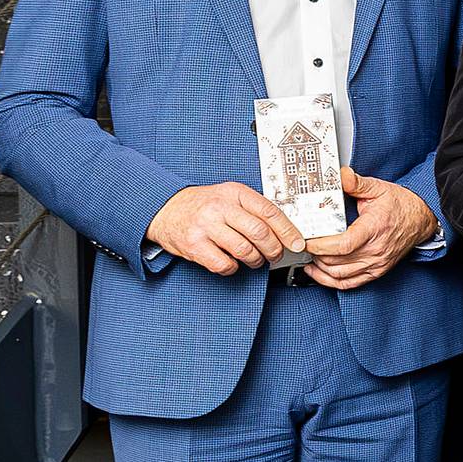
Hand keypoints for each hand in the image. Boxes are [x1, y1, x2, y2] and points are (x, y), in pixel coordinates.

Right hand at [146, 181, 304, 274]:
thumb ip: (253, 208)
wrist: (165, 209)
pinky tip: (232, 263)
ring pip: (245, 250)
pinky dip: (233, 268)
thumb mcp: (229, 196)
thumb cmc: (203, 205)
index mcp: (234, 193)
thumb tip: (285, 230)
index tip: (297, 243)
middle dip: (274, 249)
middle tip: (275, 255)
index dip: (288, 230)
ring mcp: (205, 227)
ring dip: (255, 260)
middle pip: (260, 233)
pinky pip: (224, 264)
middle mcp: (220, 207)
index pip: (270, 212)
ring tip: (255, 260)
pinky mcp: (194, 246)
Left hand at [304, 167, 439, 288]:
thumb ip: (356, 183)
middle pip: (336, 262)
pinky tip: (318, 272)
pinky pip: (349, 283)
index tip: (306, 239)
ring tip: (309, 255)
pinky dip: (330, 281)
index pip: (343, 245)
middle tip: (303, 243)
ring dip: (320, 268)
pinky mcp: (376, 271)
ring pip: (339, 275)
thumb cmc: (401, 206)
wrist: (421, 220)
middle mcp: (376, 250)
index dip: (320, 245)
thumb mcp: (379, 189)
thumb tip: (340, 175)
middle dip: (315, 253)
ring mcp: (376, 263)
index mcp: (375, 229)